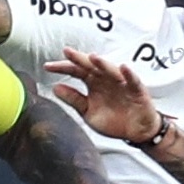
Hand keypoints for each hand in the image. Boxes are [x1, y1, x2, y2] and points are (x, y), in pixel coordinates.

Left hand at [45, 48, 162, 144]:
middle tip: (67, 52)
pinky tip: (123, 68)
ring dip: (103, 63)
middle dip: (79, 59)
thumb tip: (55, 88)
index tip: (47, 66)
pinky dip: (129, 74)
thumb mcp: (88, 112)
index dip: (62, 68)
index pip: (76, 71)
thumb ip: (73, 99)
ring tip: (92, 58)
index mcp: (93, 84)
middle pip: (91, 66)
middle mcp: (105, 79)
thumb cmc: (114, 120)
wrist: (135, 132)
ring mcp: (121, 83)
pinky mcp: (137, 90)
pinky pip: (133, 80)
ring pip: (111, 70)